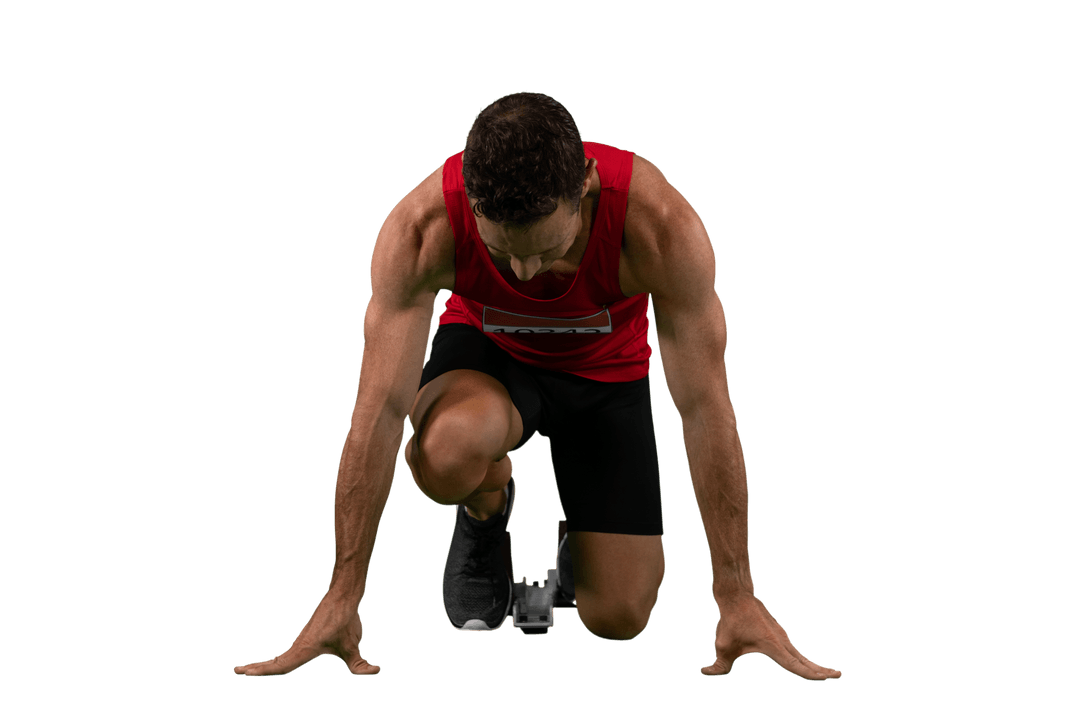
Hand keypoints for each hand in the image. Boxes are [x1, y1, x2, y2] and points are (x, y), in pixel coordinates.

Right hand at [233, 597, 379, 676]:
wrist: (343, 595)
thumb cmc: (346, 620)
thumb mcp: (354, 645)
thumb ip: (361, 663)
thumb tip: (376, 671)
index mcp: (305, 649)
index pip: (282, 665)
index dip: (265, 671)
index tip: (247, 673)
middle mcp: (299, 645)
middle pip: (275, 663)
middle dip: (257, 669)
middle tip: (237, 672)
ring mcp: (301, 641)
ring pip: (279, 659)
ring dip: (263, 665)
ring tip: (244, 671)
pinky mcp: (305, 638)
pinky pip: (287, 654)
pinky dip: (275, 661)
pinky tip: (271, 664)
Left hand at [701, 592, 841, 680]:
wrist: (736, 594)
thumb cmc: (730, 620)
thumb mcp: (722, 644)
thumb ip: (718, 665)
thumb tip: (705, 672)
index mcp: (774, 646)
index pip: (795, 665)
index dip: (810, 674)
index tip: (825, 678)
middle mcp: (782, 641)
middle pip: (805, 661)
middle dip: (822, 670)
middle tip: (839, 675)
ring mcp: (782, 637)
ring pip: (801, 656)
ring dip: (815, 666)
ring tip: (831, 674)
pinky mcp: (778, 634)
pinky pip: (794, 651)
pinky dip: (804, 660)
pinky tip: (807, 665)